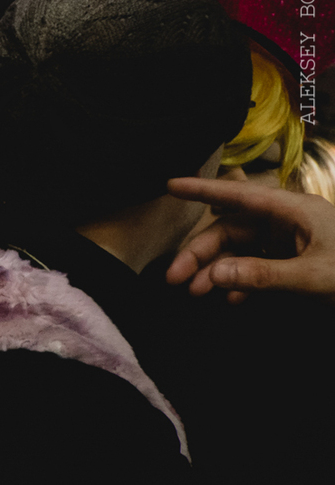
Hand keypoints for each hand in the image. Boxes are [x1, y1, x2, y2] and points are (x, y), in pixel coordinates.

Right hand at [166, 178, 334, 302]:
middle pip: (232, 230)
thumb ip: (263, 275)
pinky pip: (255, 267)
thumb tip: (214, 274)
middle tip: (175, 279)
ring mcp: (290, 243)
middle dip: (201, 253)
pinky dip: (239, 282)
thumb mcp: (313, 276)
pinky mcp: (293, 263)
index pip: (241, 196)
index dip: (204, 190)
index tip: (170, 185)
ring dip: (216, 272)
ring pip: (239, 251)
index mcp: (295, 212)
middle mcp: (288, 222)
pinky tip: (231, 299)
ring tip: (198, 294)